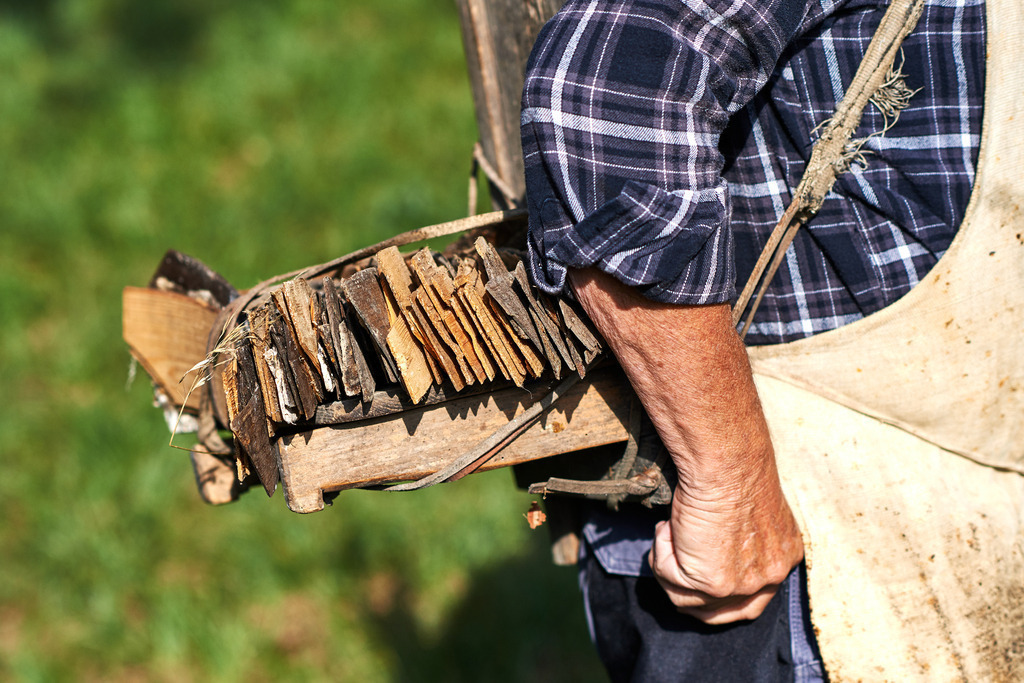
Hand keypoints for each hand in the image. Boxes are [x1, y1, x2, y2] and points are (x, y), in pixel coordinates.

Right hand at [648, 470, 803, 623]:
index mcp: (782, 558)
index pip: (751, 601)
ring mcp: (741, 585)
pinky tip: (669, 527)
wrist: (727, 463)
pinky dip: (661, 552)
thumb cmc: (734, 471)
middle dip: (690, 593)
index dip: (717, 595)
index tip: (694, 574)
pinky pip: (668, 577)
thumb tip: (704, 553)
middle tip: (671, 562)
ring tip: (670, 530)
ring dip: (669, 564)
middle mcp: (769, 578)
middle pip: (720, 614)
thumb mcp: (747, 511)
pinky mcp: (713, 583)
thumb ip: (738, 541)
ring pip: (686, 599)